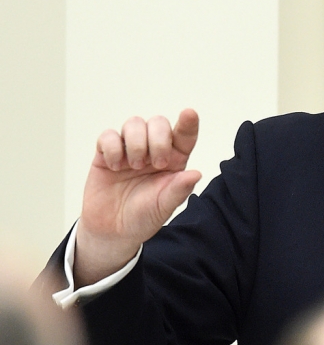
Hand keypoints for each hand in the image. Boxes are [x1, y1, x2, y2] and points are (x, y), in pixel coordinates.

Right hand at [74, 109, 201, 285]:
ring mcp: (130, 150)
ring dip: (136, 143)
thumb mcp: (164, 207)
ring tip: (133, 167)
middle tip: (156, 164)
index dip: (187, 123)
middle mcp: (153, 150)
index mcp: (174, 161)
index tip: (189, 114)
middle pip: (158, 122)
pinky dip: (113, 147)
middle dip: (158, 139)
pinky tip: (115, 166)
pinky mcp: (106, 153)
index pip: (184, 136)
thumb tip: (196, 173)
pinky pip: (109, 135)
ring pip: (134, 123)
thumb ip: (179, 190)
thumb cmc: (143, 216)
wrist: (112, 230)